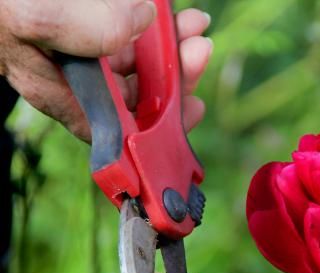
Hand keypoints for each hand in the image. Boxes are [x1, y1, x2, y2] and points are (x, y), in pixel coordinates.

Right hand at [0, 0, 212, 139]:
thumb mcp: (33, 17)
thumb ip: (87, 29)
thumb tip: (140, 21)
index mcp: (62, 92)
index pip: (119, 127)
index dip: (159, 126)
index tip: (192, 109)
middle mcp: (74, 78)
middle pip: (137, 92)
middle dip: (174, 74)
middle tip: (199, 47)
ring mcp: (79, 52)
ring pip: (136, 60)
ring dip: (169, 46)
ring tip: (193, 24)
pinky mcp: (83, 25)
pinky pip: (125, 32)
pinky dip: (149, 24)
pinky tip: (165, 12)